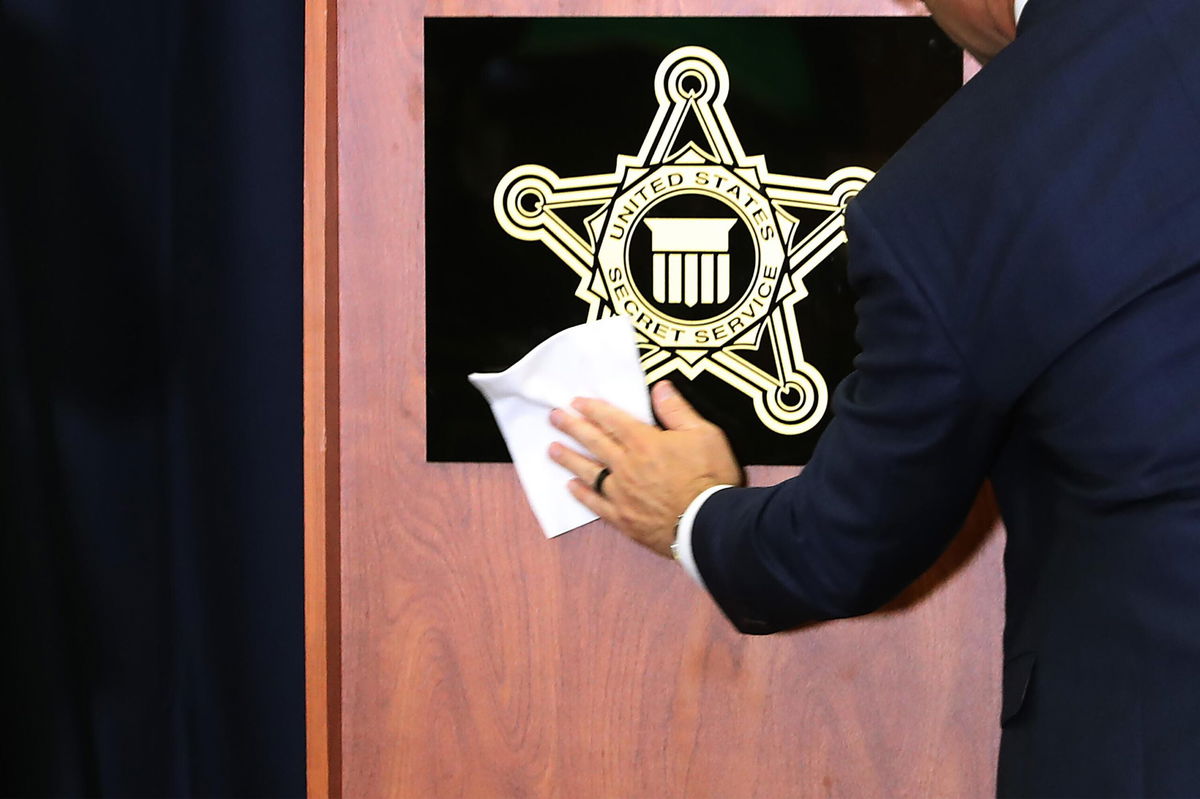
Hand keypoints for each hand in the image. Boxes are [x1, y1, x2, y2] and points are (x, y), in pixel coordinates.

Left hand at [548, 381, 741, 557]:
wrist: (710, 525)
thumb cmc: (710, 477)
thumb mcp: (704, 434)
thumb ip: (677, 410)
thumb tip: (660, 387)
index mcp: (644, 442)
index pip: (612, 420)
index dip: (593, 409)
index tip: (575, 402)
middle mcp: (626, 465)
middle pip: (593, 441)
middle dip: (572, 427)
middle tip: (553, 417)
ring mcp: (621, 494)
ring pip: (588, 471)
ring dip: (568, 458)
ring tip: (552, 449)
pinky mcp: (623, 519)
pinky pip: (595, 504)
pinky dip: (581, 494)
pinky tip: (570, 487)